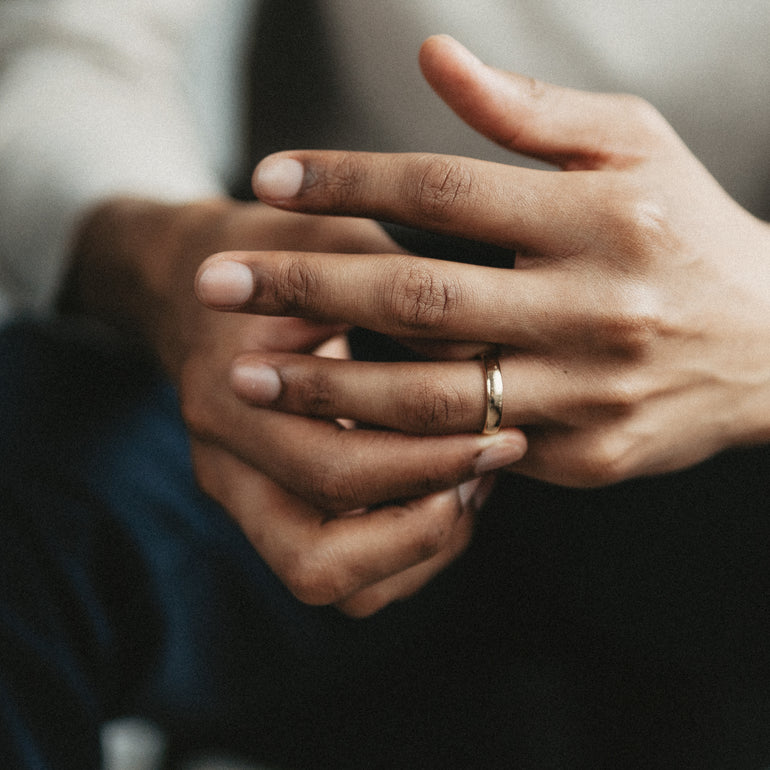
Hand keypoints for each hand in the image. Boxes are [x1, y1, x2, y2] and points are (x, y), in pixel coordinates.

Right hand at [71, 197, 524, 614]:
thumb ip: (408, 300)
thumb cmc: (278, 249)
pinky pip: (335, 570)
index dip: (430, 466)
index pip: (336, 473)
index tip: (503, 433)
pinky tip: (443, 484)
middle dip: (427, 526)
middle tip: (493, 466)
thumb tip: (497, 359)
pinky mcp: (263, 503)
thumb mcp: (338, 247)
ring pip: (327, 581)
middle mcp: (222, 464)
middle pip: (321, 561)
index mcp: (228, 397)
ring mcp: (238, 493)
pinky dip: (400, 547)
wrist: (198, 275)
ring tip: (471, 479)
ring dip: (414, 548)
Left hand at [196, 35, 769, 487]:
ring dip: (329, 388)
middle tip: (217, 285)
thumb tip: (434, 58)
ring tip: (246, 376)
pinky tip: (334, 430)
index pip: (446, 191)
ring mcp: (590, 395)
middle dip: (307, 292)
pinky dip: (400, 441)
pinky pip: (474, 449)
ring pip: (434, 396)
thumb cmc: (687, 232)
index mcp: (601, 218)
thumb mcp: (631, 147)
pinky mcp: (588, 458)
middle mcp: (594, 309)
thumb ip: (529, 110)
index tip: (269, 180)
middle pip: (421, 300)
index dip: (349, 182)